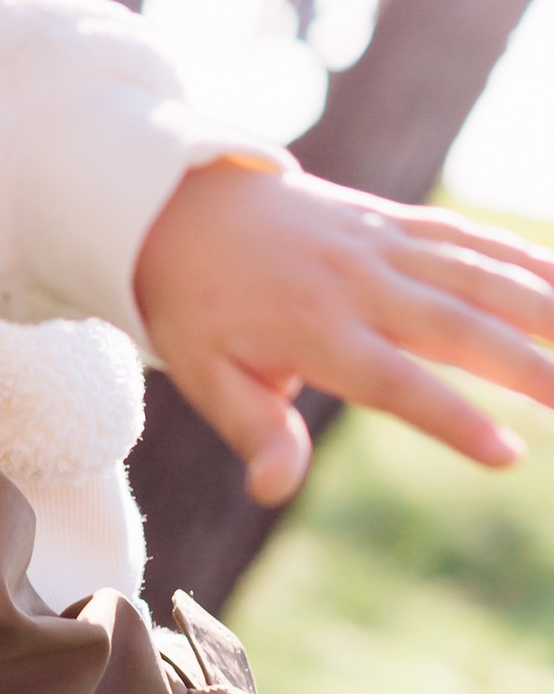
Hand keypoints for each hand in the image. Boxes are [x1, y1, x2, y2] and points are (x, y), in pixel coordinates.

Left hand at [133, 157, 553, 504]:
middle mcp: (357, 283)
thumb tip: (271, 490)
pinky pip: (464, 236)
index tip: (509, 454)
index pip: (395, 382)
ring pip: (477, 275)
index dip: (452, 417)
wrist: (177, 203)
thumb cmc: (196, 304)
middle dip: (528, 366)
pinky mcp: (391, 221)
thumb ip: (256, 430)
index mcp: (314, 330)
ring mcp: (379, 245)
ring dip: (542, 305)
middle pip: (457, 327)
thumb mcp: (206, 375)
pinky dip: (519, 257)